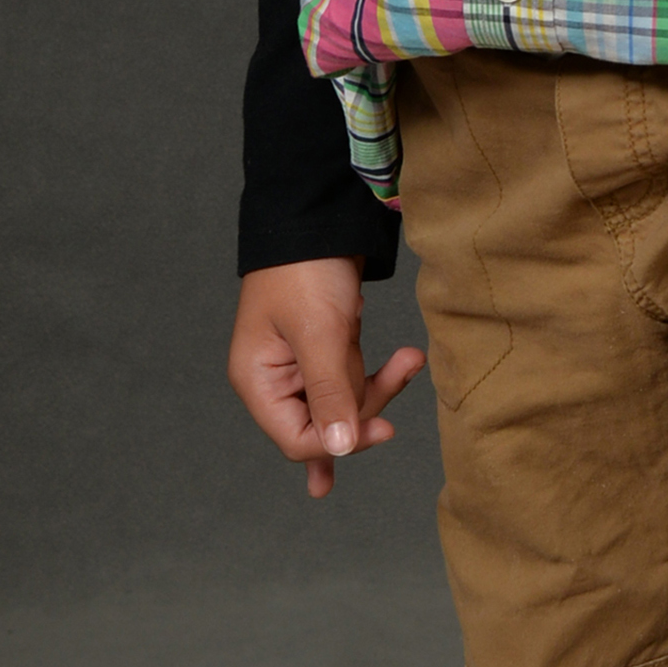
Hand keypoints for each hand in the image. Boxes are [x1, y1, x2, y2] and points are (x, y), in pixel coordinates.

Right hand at [228, 258, 426, 497]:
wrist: (321, 218)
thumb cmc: (305, 269)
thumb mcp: (319, 333)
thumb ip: (329, 393)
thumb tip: (338, 448)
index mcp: (257, 381)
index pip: (296, 439)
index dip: (339, 441)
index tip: (383, 427)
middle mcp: (274, 380)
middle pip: (323, 425)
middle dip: (364, 406)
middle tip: (399, 375)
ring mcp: (299, 366)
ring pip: (343, 404)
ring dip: (379, 385)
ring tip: (410, 358)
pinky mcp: (324, 351)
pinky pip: (351, 381)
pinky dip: (377, 378)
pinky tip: (402, 375)